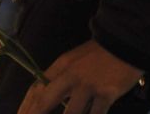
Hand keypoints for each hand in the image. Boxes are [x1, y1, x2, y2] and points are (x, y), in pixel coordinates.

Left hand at [17, 40, 142, 113]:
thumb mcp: (72, 61)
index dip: (26, 105)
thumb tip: (47, 97)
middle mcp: (69, 76)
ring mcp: (88, 86)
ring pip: (71, 112)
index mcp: (59, 67)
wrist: (122, 43)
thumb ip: (61, 78)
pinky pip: (96, 113)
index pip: (36, 89)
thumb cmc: (97, 54)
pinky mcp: (107, 93)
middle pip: (45, 100)